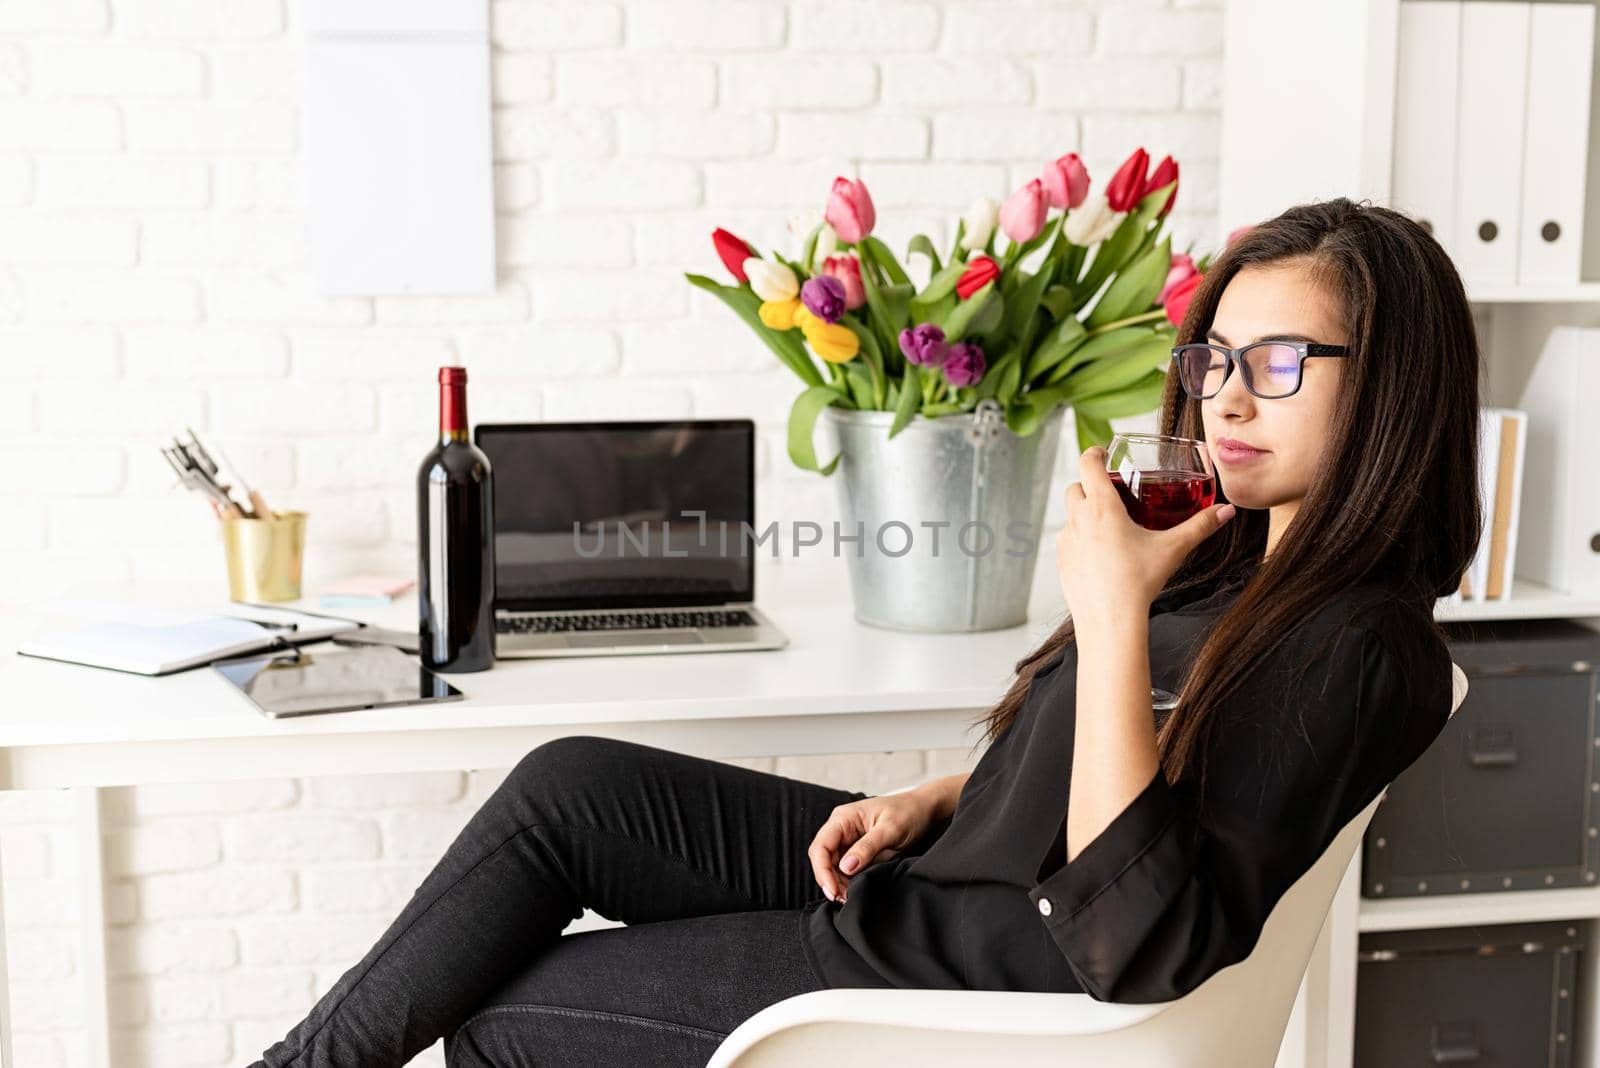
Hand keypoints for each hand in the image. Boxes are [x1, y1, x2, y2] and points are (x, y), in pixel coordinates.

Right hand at [808, 790, 937, 903]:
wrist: (924, 810)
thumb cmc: (908, 813)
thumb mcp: (890, 830)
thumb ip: (867, 847)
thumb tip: (846, 867)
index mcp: (843, 818)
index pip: (821, 847)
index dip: (822, 871)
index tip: (833, 891)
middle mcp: (841, 828)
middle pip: (823, 858)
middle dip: (829, 879)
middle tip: (843, 899)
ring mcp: (848, 839)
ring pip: (832, 865)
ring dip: (838, 882)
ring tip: (849, 897)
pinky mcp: (857, 849)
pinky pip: (845, 867)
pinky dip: (846, 880)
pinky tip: (853, 889)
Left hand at [1057, 445, 1235, 631]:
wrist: (1110, 621)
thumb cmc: (1138, 582)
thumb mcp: (1173, 549)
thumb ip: (1201, 526)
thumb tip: (1227, 511)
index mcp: (1102, 507)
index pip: (1088, 463)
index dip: (1094, 453)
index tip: (1102, 453)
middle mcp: (1078, 519)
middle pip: (1075, 486)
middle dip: (1089, 483)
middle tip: (1110, 490)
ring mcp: (1065, 541)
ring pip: (1069, 514)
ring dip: (1083, 511)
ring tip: (1107, 522)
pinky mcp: (1061, 562)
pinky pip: (1066, 541)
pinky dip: (1079, 538)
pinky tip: (1098, 551)